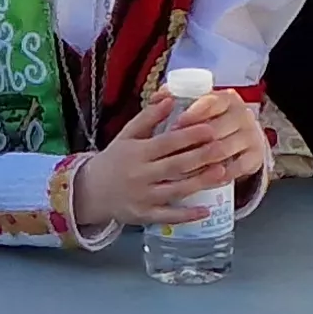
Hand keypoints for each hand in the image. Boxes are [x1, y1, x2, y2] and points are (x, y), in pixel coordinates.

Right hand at [74, 90, 267, 228]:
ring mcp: (142, 197)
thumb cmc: (115, 159)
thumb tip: (170, 97)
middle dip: (201, 157)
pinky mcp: (143, 216)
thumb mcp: (127, 135)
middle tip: (224, 148)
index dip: (189, 136)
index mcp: (137, 152)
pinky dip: (186, 215)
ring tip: (223, 173)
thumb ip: (148, 117)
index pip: (167, 143)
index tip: (210, 128)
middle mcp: (140, 175)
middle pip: (175, 166)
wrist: (89, 191)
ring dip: (200, 182)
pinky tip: (205, 211)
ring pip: (176, 190)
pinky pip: (167, 216)